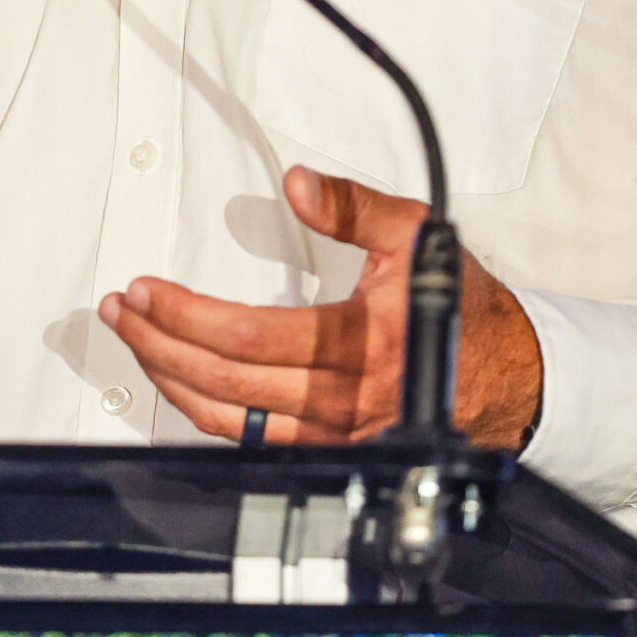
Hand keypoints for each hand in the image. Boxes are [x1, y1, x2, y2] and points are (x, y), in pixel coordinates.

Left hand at [98, 166, 541, 447]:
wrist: (512, 379)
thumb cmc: (462, 310)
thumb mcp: (418, 237)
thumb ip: (355, 207)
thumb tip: (298, 183)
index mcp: (361, 343)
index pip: (248, 337)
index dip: (185, 315)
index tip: (146, 290)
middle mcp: (343, 399)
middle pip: (225, 382)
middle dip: (159, 344)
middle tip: (125, 312)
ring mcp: (335, 435)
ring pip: (230, 421)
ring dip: (172, 382)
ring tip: (139, 343)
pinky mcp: (331, 454)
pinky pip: (253, 442)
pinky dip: (208, 415)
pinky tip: (183, 387)